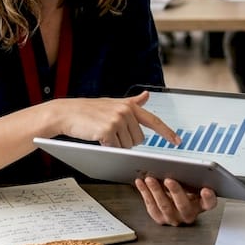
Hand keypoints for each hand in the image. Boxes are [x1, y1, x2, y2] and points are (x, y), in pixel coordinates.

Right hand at [53, 91, 178, 147]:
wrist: (66, 113)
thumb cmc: (88, 110)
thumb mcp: (113, 103)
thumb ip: (132, 102)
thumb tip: (147, 95)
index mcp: (129, 106)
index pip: (154, 121)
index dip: (167, 132)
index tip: (177, 142)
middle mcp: (126, 111)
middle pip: (139, 140)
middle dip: (127, 141)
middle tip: (111, 133)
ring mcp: (117, 120)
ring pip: (128, 146)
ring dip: (116, 145)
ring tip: (103, 134)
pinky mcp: (108, 130)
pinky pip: (116, 148)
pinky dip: (108, 147)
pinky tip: (98, 138)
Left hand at [135, 176, 215, 225]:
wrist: (172, 205)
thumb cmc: (184, 191)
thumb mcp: (192, 184)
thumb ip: (191, 176)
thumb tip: (180, 156)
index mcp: (201, 205)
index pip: (209, 203)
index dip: (209, 197)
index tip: (206, 189)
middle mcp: (188, 214)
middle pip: (183, 205)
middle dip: (175, 191)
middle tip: (169, 179)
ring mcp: (173, 218)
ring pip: (164, 205)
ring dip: (156, 191)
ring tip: (150, 178)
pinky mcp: (159, 218)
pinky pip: (151, 206)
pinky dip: (145, 192)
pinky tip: (141, 182)